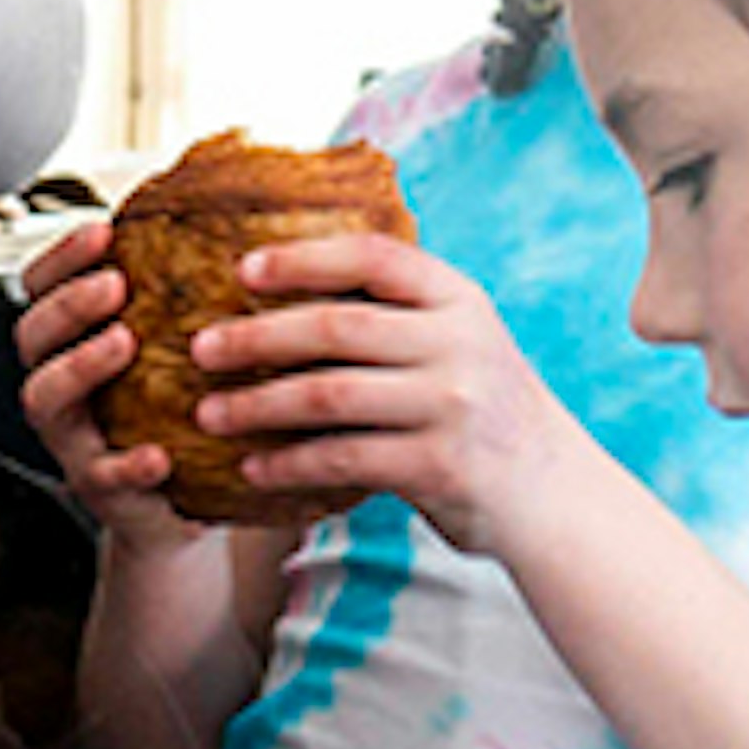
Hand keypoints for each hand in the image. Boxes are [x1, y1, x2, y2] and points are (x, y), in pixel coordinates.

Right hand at [14, 219, 204, 556]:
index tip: (104, 230)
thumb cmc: (184, 413)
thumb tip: (236, 175)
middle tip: (113, 283)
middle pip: (31, 336)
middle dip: (67, 304)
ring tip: (122, 342)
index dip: (62, 257)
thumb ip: (189, 280)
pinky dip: (124, 465)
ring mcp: (75, 441)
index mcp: (74, 344)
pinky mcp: (103, 493)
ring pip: (44, 399)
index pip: (41, 288)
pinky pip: (100, 477)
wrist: (186, 508)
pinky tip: (157, 455)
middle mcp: (62, 389)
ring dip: (78, 365)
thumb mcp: (180, 344)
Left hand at [183, 232, 599, 565]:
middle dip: (257, 337)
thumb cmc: (483, 414)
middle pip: (336, 327)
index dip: (303, 258)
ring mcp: (450, 403)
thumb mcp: (459, 345)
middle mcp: (458, 342)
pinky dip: (288, 464)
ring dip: (257, 406)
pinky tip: (251, 469)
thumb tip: (297, 296)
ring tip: (208, 414)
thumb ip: (400, 319)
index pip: (373, 257)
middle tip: (198, 349)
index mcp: (458, 299)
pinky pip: (341, 458)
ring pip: (329, 395)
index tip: (241, 269)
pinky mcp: (437, 465)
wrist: (550, 491)